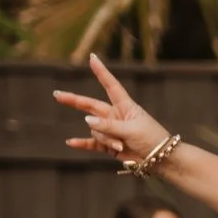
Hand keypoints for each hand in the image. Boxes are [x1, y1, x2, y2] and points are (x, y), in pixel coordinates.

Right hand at [56, 54, 171, 166]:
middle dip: (74, 101)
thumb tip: (86, 120)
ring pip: (96, 130)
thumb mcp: (131, 130)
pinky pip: (93, 143)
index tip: (93, 58)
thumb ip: (108, 126)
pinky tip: (70, 143)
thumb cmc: (151, 139)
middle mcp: (116, 116)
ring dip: (106, 139)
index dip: (101, 72)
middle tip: (57, 95)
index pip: (110, 85)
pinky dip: (83, 144)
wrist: (161, 159)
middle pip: (91, 106)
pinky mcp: (110, 145)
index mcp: (125, 106)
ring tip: (121, 145)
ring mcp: (112, 131)